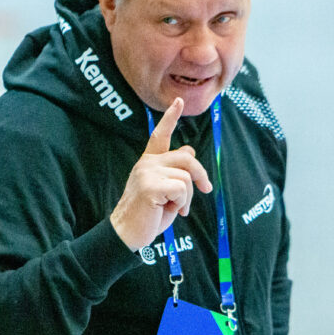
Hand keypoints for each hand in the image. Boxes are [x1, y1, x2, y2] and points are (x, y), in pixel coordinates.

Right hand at [110, 97, 212, 250]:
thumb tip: (189, 149)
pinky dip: (182, 203)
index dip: (170, 117)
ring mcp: (147, 173)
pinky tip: (172, 211)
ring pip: (186, 176)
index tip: (179, 101)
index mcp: (149, 163)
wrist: (127, 233)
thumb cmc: (148, 215)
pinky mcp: (150, 186)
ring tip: (176, 208)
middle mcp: (147, 163)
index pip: (160, 136)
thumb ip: (175, 171)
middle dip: (200, 174)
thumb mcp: (166, 191)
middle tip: (205, 189)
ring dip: (188, 197)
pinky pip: (181, 188)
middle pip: (186, 158)